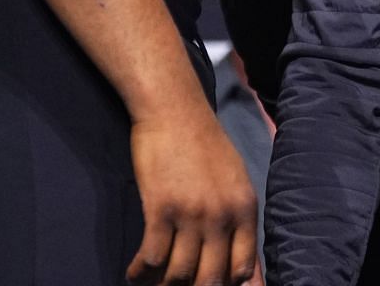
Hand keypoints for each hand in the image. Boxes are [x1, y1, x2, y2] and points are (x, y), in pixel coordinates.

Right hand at [127, 108, 258, 284]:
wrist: (175, 111)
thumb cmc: (204, 144)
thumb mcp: (235, 178)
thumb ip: (236, 216)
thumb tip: (236, 255)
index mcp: (244, 208)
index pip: (243, 268)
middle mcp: (222, 215)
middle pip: (209, 279)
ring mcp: (191, 213)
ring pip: (178, 274)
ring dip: (162, 285)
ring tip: (152, 283)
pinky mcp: (161, 208)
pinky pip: (152, 257)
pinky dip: (140, 272)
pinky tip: (134, 273)